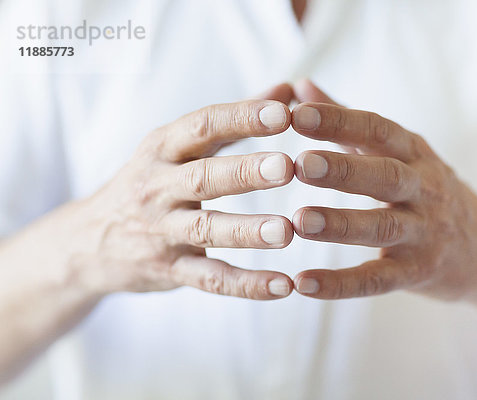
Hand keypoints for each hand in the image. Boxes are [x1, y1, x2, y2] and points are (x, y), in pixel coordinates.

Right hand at [73, 84, 295, 298]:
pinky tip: (283, 286)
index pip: (203, 126)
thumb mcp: (178, 145)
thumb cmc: (150, 182)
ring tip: (287, 232)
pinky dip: (246, 285)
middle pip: (204, 177)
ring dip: (247, 231)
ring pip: (206, 230)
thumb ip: (235, 120)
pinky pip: (210, 280)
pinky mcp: (169, 270)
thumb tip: (288, 88)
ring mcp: (162, 231)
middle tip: (287, 168)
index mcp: (163, 148)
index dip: (242, 118)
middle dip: (245, 172)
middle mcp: (158, 187)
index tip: (284, 113)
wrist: (90, 241)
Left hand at [290, 81, 476, 299]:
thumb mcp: (399, 152)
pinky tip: (304, 283)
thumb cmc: (427, 192)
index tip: (297, 113)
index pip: (377, 130)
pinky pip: (377, 280)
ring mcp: (424, 233)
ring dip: (340, 224)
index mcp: (414, 154)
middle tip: (301, 164)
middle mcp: (424, 189)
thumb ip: (347, 122)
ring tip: (298, 221)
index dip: (339, 120)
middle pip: (385, 175)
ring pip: (381, 227)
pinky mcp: (418, 273)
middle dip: (344, 170)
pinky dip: (341, 284)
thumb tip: (301, 86)